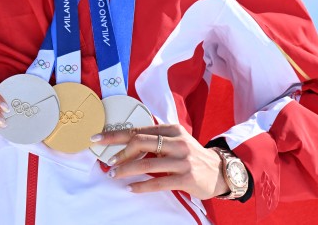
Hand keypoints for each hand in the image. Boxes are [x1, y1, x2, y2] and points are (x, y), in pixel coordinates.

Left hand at [94, 124, 227, 199]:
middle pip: (140, 142)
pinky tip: (131, 188)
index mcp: (172, 129)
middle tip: (108, 163)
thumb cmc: (192, 156)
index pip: (138, 130)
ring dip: (126, 170)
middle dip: (119, 152)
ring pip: (146, 162)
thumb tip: (126, 142)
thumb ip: (157, 139)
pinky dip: (141, 185)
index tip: (98, 139)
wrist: (219, 171)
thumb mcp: (177, 141)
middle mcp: (177, 141)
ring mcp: (182, 160)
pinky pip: (158, 182)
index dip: (115, 134)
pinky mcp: (186, 177)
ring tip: (115, 176)